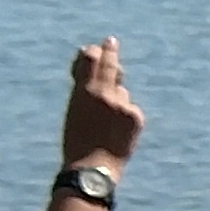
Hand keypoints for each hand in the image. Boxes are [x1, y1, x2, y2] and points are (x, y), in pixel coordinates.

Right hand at [57, 41, 142, 168]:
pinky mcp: (135, 116)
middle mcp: (104, 94)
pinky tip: (116, 132)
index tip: (98, 47)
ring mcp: (122, 104)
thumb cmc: (77, 141)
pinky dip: (125, 116)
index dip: (94, 52)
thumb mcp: (74, 111)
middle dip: (110, 52)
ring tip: (104, 122)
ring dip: (115, 99)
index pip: (90, 59)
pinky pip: (130, 109)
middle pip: (110, 65)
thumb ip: (85, 91)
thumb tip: (98, 74)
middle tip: (111, 41)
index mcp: (83, 92)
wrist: (93, 169)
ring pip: (121, 92)